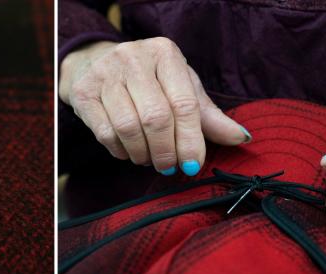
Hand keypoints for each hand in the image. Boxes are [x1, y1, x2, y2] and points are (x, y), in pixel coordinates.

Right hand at [58, 38, 249, 175]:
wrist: (96, 64)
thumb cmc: (149, 80)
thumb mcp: (181, 88)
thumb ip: (208, 115)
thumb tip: (241, 138)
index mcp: (165, 53)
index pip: (183, 103)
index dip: (190, 140)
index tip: (193, 164)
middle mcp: (133, 57)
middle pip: (156, 117)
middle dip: (166, 151)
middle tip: (170, 168)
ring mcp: (105, 73)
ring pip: (129, 127)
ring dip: (143, 154)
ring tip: (150, 160)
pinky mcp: (84, 93)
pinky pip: (106, 133)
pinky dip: (122, 151)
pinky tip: (130, 152)